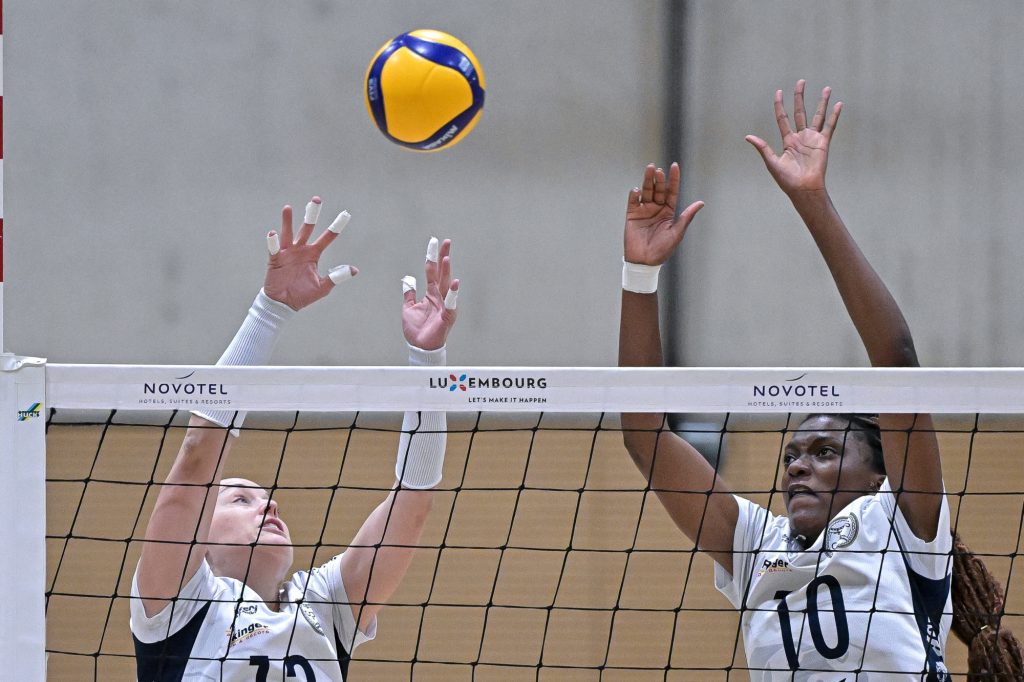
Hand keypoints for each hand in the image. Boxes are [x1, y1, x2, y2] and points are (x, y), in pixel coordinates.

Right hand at [263, 197, 356, 309]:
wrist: (284, 304)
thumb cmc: (303, 295)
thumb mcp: (322, 287)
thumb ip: (336, 277)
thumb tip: (354, 270)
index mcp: (314, 254)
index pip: (327, 237)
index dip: (336, 227)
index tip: (346, 214)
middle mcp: (301, 249)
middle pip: (307, 228)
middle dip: (312, 214)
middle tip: (316, 199)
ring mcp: (287, 253)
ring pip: (289, 233)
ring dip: (288, 221)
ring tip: (288, 208)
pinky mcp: (275, 260)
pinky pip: (274, 249)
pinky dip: (273, 241)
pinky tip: (273, 233)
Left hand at [402, 237, 458, 350]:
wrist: (420, 348)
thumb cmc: (417, 330)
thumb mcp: (408, 308)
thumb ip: (409, 293)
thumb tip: (407, 279)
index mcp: (431, 294)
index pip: (432, 271)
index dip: (433, 257)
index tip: (434, 241)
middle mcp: (439, 297)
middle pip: (441, 273)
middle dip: (443, 257)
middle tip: (446, 241)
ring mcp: (444, 306)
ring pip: (446, 286)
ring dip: (447, 272)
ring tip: (446, 258)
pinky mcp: (447, 317)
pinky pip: (450, 305)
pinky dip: (453, 295)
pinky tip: (456, 284)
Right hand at [623, 163, 703, 265]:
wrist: (644, 262)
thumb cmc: (662, 250)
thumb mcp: (677, 232)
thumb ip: (686, 216)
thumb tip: (701, 202)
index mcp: (668, 212)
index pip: (672, 192)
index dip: (674, 179)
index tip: (674, 166)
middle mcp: (656, 209)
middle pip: (658, 189)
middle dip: (659, 179)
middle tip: (658, 170)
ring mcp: (644, 211)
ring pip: (646, 192)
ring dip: (647, 181)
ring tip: (649, 169)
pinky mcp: (632, 215)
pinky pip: (633, 201)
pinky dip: (634, 194)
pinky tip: (637, 190)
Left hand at [746, 80, 841, 195]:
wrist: (803, 189)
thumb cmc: (787, 179)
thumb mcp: (771, 162)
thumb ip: (762, 147)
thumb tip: (748, 137)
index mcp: (788, 141)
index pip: (783, 118)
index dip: (780, 105)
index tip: (778, 92)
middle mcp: (800, 137)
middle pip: (800, 112)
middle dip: (800, 97)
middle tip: (801, 82)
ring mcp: (813, 139)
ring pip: (818, 116)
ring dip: (822, 102)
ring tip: (827, 88)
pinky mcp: (823, 143)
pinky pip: (830, 126)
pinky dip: (834, 115)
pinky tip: (838, 104)